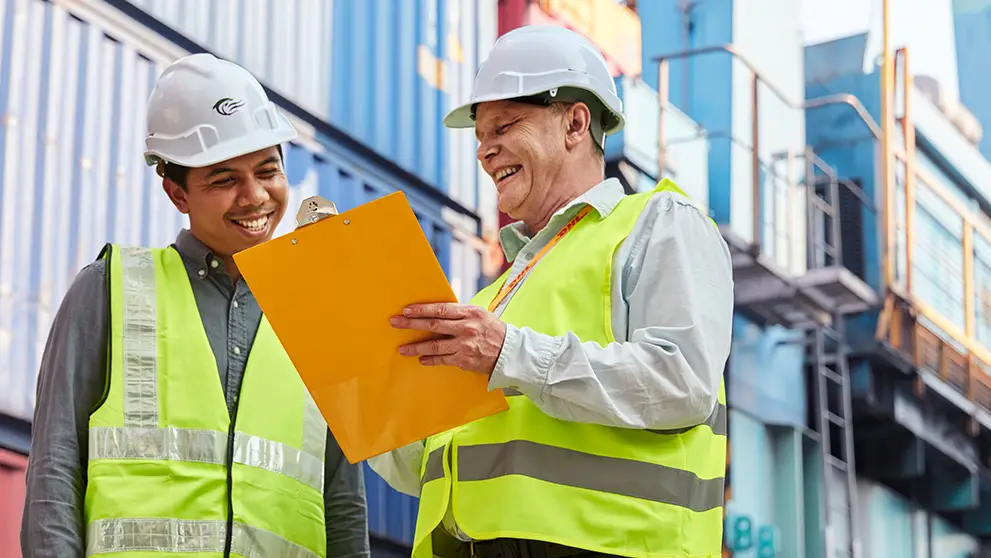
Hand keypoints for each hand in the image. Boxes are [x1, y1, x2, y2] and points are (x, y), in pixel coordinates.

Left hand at [391, 303, 507, 374]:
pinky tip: (421, 359)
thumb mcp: (478, 314)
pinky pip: (442, 359)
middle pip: (433, 325)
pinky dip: (430, 359)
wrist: (509, 351)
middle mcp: (466, 328)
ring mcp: (464, 345)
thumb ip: (459, 313)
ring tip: (402, 349)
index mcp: (469, 313)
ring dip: (416, 347)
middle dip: (411, 324)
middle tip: (395, 323)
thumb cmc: (492, 330)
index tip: (406, 310)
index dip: (421, 309)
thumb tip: (435, 311)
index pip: (440, 309)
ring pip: (435, 346)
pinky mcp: (464, 360)